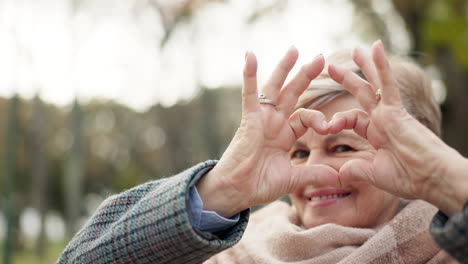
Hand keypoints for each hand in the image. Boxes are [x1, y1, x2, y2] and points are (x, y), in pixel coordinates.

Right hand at [197, 47, 339, 216]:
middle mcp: (274, 123)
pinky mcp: (249, 120)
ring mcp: (262, 119)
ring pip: (274, 88)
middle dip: (306, 76)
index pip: (307, 117)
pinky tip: (250, 55)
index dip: (320, 120)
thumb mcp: (293, 179)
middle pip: (293, 93)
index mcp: (285, 134)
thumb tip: (339, 177)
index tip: (331, 128)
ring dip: (284, 69)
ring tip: (295, 50)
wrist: (236, 192)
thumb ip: (315, 174)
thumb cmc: (259, 185)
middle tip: (321, 58)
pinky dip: (249, 75)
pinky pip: (249, 94)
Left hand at [327, 40, 467, 215]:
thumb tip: (337, 176)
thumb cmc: (409, 178)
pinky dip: (382, 66)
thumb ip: (354, 170)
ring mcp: (389, 113)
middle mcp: (382, 120)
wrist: (431, 179)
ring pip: (374, 84)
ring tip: (356, 49)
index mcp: (376, 133)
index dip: (335, 120)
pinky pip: (387, 84)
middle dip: (346, 79)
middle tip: (331, 66)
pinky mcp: (397, 110)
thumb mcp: (372, 174)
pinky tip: (376, 48)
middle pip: (361, 94)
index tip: (325, 128)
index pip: (351, 119)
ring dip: (365, 66)